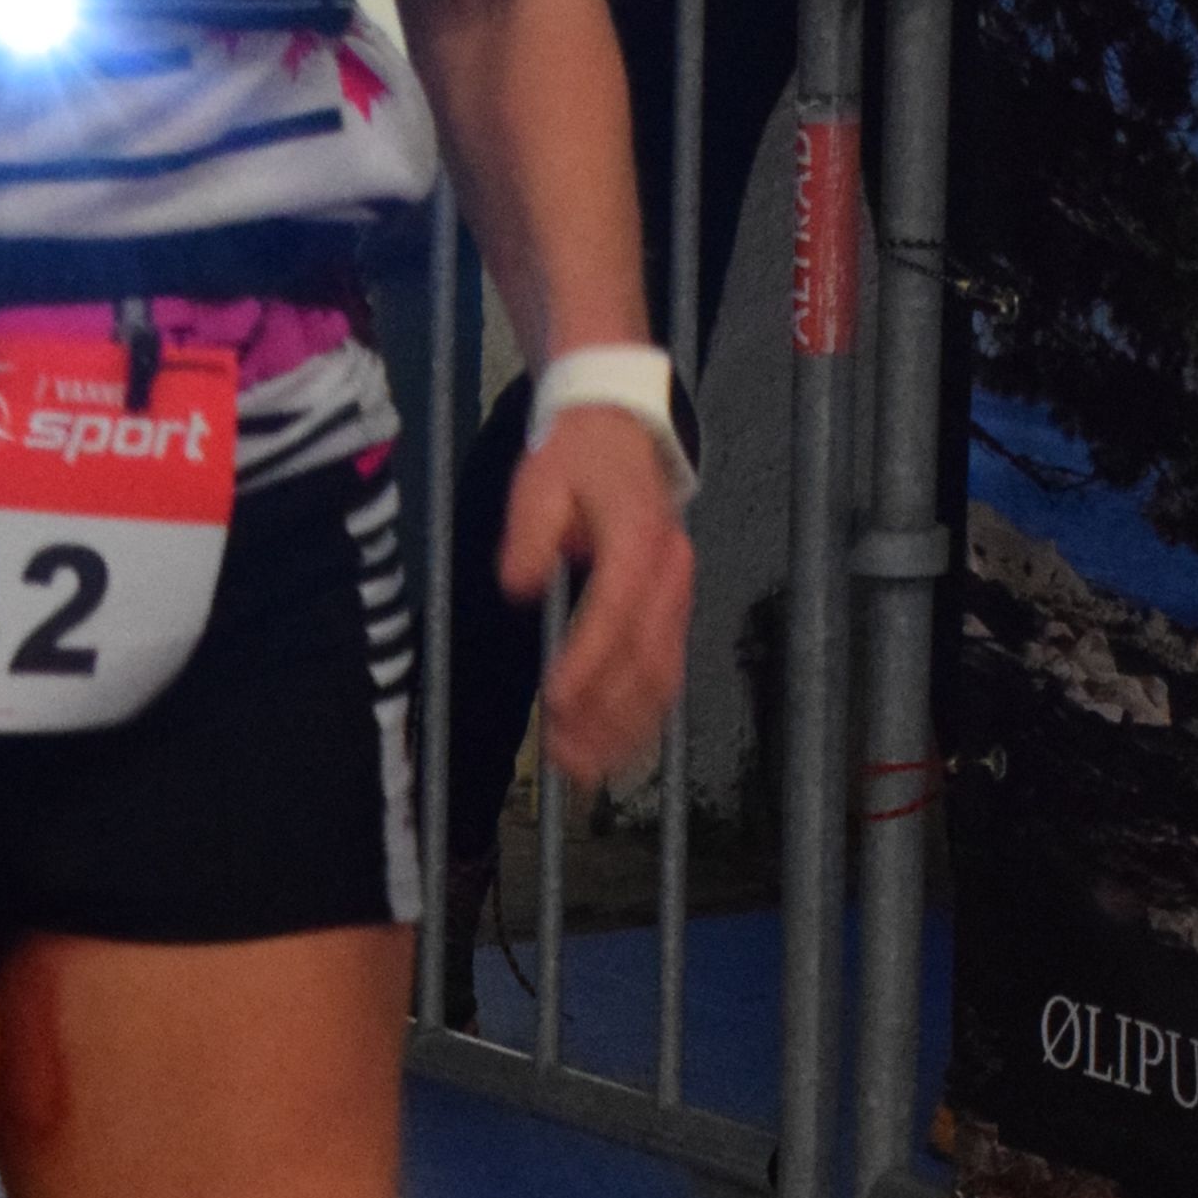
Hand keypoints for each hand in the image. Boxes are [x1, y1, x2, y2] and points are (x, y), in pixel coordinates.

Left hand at [499, 404, 694, 794]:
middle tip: (564, 756)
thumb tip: (520, 585)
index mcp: (638, 539)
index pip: (616, 611)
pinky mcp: (672, 610)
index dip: (588, 661)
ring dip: (625, 728)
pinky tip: (614, 748)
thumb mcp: (540, 479)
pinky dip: (642, 716)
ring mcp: (677, 594)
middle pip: (645, 657)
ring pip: (662, 675)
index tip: (557, 700)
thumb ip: (528, 533)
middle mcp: (669, 573)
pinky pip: (665, 672)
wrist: (624, 429)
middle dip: (606, 714)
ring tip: (583, 768)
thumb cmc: (577, 455)